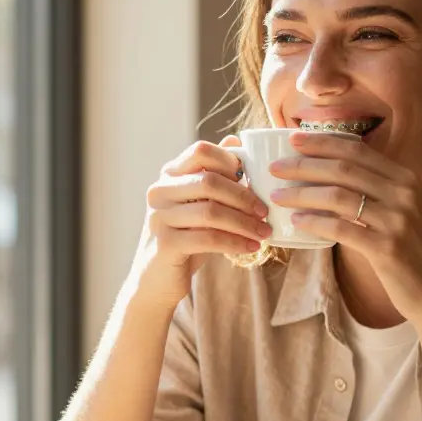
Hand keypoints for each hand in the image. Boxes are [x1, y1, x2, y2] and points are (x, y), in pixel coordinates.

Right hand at [128, 137, 270, 307]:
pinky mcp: (165, 244)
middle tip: (265, 212)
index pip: (201, 150)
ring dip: (244, 223)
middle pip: (209, 181)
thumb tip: (236, 141)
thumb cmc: (186, 237)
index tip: (252, 180)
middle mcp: (159, 191)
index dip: (231, 161)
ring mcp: (159, 217)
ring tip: (264, 233)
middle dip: (244, 197)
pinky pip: (208, 238)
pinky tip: (250, 247)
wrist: (156, 279)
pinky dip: (235, 242)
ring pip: (211, 211)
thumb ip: (215, 176)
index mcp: (169, 175)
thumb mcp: (200, 204)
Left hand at [267, 131, 421, 323]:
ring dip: (302, 194)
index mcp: (405, 179)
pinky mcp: (387, 248)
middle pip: (343, 169)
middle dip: (304, 165)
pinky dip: (314, 222)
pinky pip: (341, 228)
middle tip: (276, 167)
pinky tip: (296, 222)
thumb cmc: (413, 253)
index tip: (292, 139)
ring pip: (338, 196)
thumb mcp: (402, 213)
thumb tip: (327, 180)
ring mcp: (397, 220)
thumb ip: (375, 193)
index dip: (322, 142)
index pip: (357, 151)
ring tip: (277, 196)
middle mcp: (404, 194)